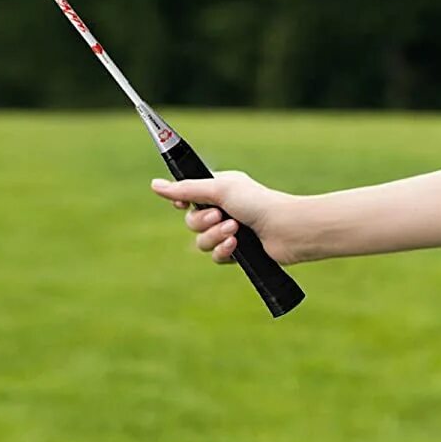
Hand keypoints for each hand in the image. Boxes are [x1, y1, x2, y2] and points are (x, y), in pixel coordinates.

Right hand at [149, 170, 307, 266]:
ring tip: (234, 230)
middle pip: (191, 221)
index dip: (182, 201)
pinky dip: (224, 251)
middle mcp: (224, 208)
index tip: (183, 203)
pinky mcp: (237, 252)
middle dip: (202, 221)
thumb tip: (155, 184)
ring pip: (201, 242)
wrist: (285, 229)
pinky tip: (236, 246)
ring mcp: (230, 231)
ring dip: (215, 237)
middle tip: (221, 215)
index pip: (189, 195)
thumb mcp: (219, 190)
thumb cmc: (257, 202)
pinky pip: (216, 256)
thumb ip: (186, 189)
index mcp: (220, 189)